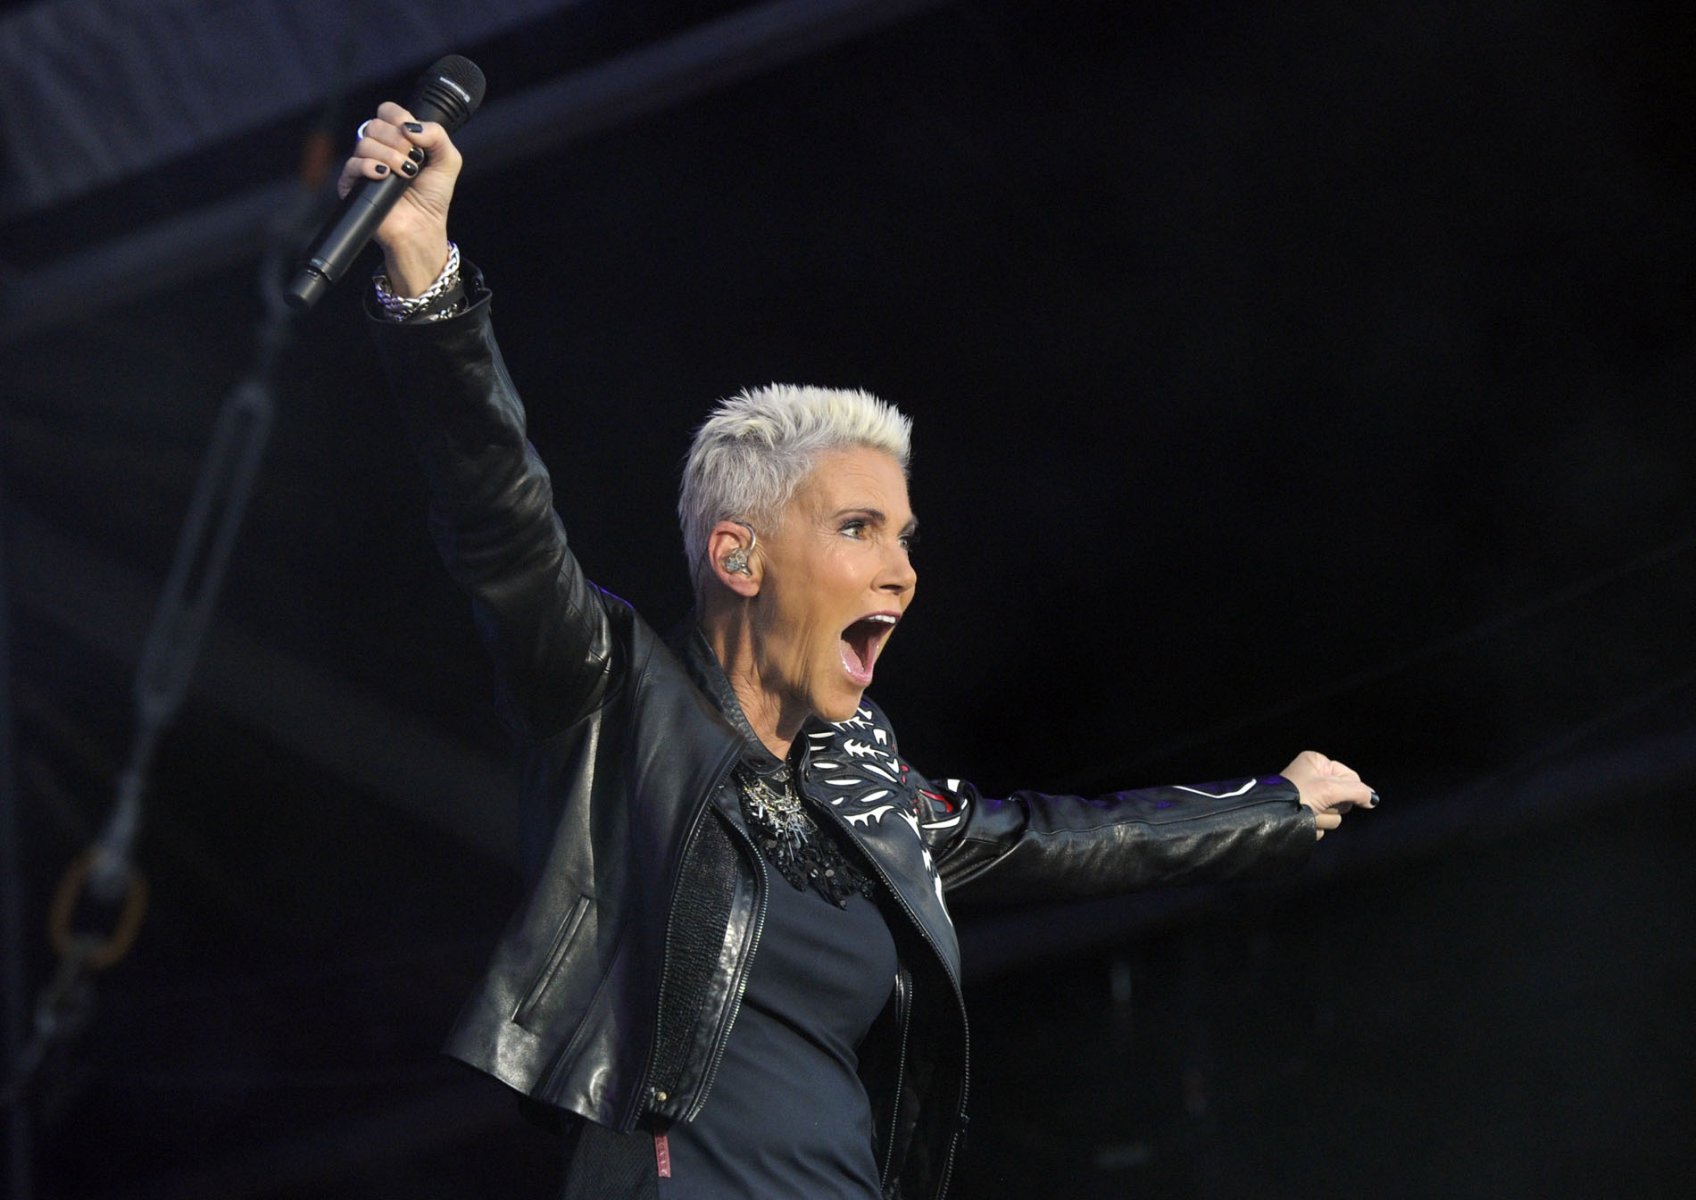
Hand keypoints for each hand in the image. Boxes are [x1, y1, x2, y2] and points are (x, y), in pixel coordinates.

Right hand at [337, 101, 464, 294]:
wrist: (422, 228)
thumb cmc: (432, 197)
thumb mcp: (448, 161)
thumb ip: (437, 135)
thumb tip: (410, 127)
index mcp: (397, 139)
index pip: (388, 111)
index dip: (399, 117)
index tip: (413, 137)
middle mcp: (378, 149)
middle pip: (375, 124)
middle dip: (397, 141)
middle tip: (412, 161)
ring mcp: (364, 165)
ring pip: (364, 142)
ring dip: (389, 156)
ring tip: (404, 173)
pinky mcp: (352, 184)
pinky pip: (352, 164)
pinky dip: (369, 166)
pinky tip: (384, 175)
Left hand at [1281, 750, 1376, 839]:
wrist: (1273, 819)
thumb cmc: (1299, 796)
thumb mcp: (1329, 789)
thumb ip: (1357, 791)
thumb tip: (1373, 799)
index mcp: (1317, 763)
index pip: (1350, 777)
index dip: (1349, 789)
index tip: (1334, 794)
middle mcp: (1313, 778)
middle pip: (1344, 797)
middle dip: (1333, 805)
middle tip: (1318, 804)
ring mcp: (1310, 798)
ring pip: (1335, 813)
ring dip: (1324, 817)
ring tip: (1308, 814)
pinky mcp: (1306, 816)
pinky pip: (1324, 824)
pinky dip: (1316, 826)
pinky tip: (1304, 823)